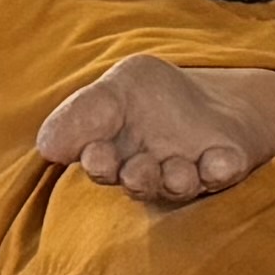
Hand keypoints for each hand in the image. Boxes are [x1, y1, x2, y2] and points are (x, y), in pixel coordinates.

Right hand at [37, 54, 274, 201]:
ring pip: (180, 184)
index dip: (99, 162)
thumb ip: (83, 113)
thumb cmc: (155, 98)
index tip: (97, 154)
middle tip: (136, 168)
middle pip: (140, 184)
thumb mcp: (115, 90)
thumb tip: (48, 148)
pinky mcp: (225, 166)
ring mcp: (191, 173)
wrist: (215, 96)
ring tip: (178, 169)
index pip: (103, 166)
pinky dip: (220, 169)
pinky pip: (223, 173)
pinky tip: (218, 161)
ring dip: (176, 178)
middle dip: (137, 178)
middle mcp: (152, 173)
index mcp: (117, 157)